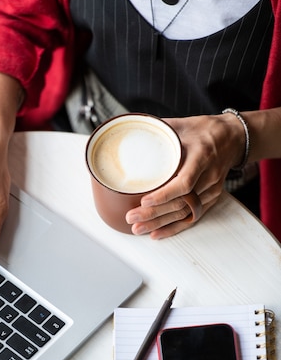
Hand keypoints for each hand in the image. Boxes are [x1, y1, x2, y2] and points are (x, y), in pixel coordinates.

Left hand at [125, 113, 244, 237]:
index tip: (145, 201)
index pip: (184, 182)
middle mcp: (209, 176)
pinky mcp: (210, 198)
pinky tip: (157, 234)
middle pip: (181, 202)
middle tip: (132, 218)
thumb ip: (157, 129)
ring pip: (185, 212)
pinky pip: (192, 217)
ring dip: (160, 224)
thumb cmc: (203, 130)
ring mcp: (211, 190)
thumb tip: (128, 128)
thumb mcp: (181, 125)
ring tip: (138, 228)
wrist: (232, 138)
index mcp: (201, 156)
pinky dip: (173, 228)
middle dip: (154, 214)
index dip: (164, 194)